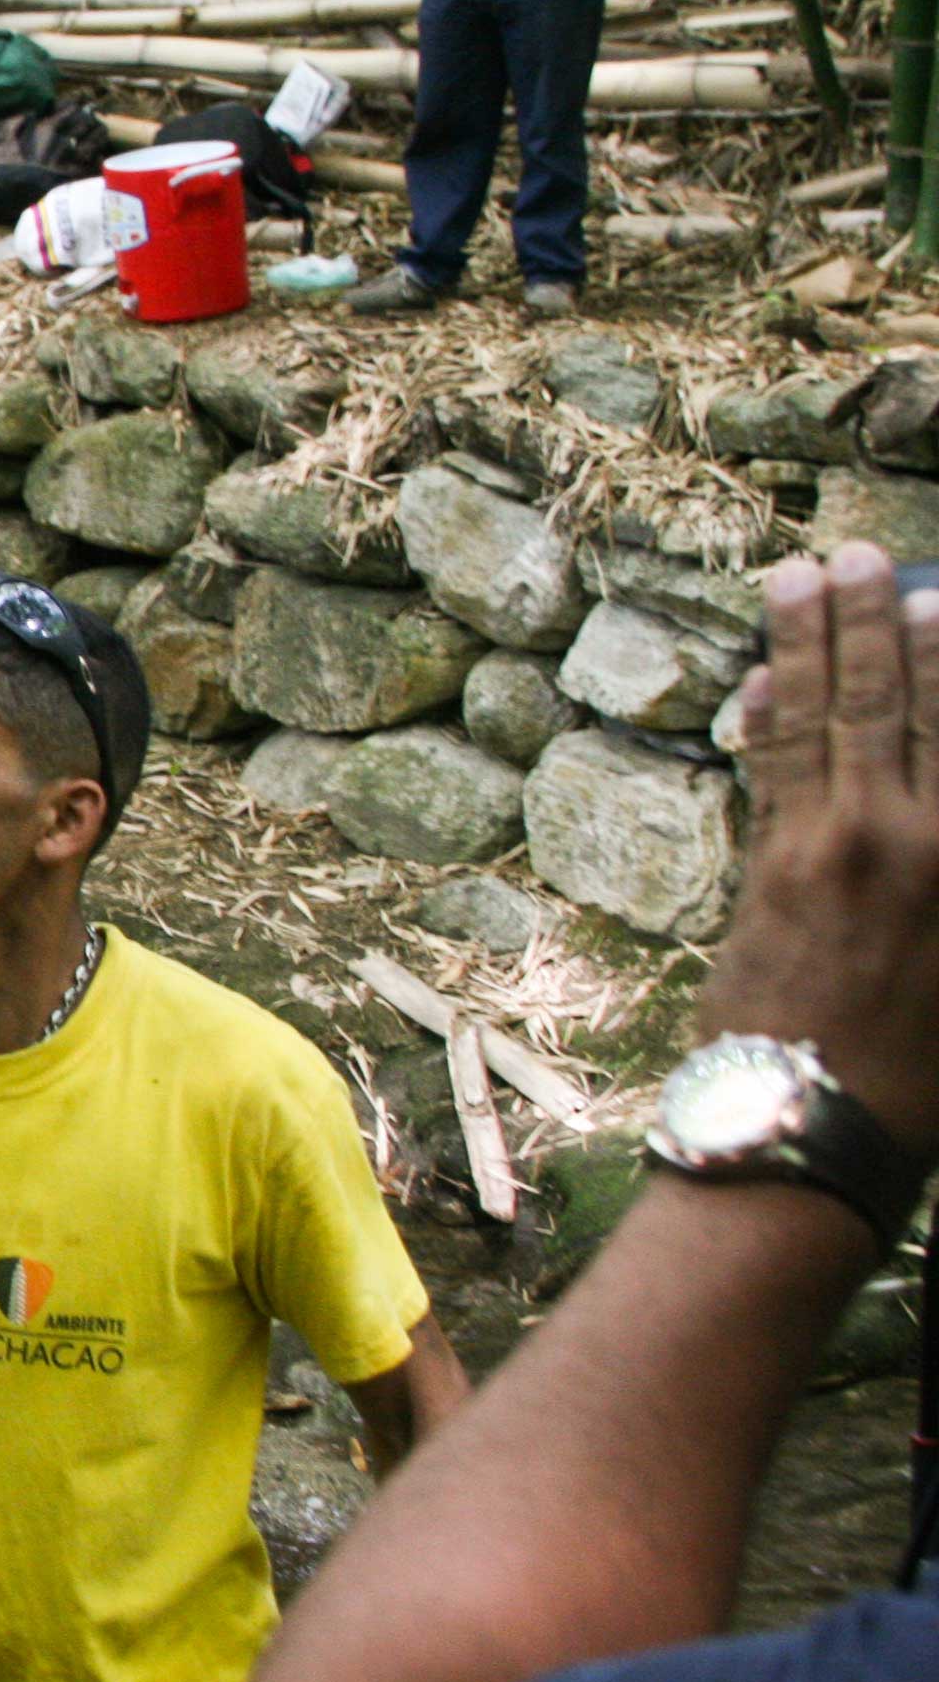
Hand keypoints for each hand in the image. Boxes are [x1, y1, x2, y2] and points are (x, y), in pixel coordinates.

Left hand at [710, 544, 938, 1153]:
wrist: (818, 1129)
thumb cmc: (927, 1073)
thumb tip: (925, 807)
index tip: (938, 591)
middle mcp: (904, 836)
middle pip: (891, 703)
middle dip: (874, 622)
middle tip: (854, 553)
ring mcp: (827, 850)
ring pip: (823, 722)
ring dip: (809, 644)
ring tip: (799, 577)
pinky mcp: (765, 874)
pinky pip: (767, 774)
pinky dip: (766, 717)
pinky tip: (761, 676)